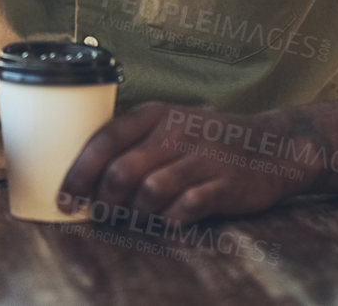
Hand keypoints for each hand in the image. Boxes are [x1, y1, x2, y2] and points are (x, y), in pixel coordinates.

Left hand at [58, 103, 325, 226]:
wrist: (273, 144)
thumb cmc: (206, 139)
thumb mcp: (169, 124)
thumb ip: (133, 142)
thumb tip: (85, 176)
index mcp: (155, 114)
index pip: (105, 140)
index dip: (79, 172)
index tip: (64, 198)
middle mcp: (176, 133)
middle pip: (122, 171)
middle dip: (103, 201)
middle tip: (98, 215)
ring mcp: (203, 158)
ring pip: (150, 191)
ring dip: (135, 213)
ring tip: (134, 218)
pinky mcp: (226, 184)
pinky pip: (187, 207)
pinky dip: (171, 220)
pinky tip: (168, 222)